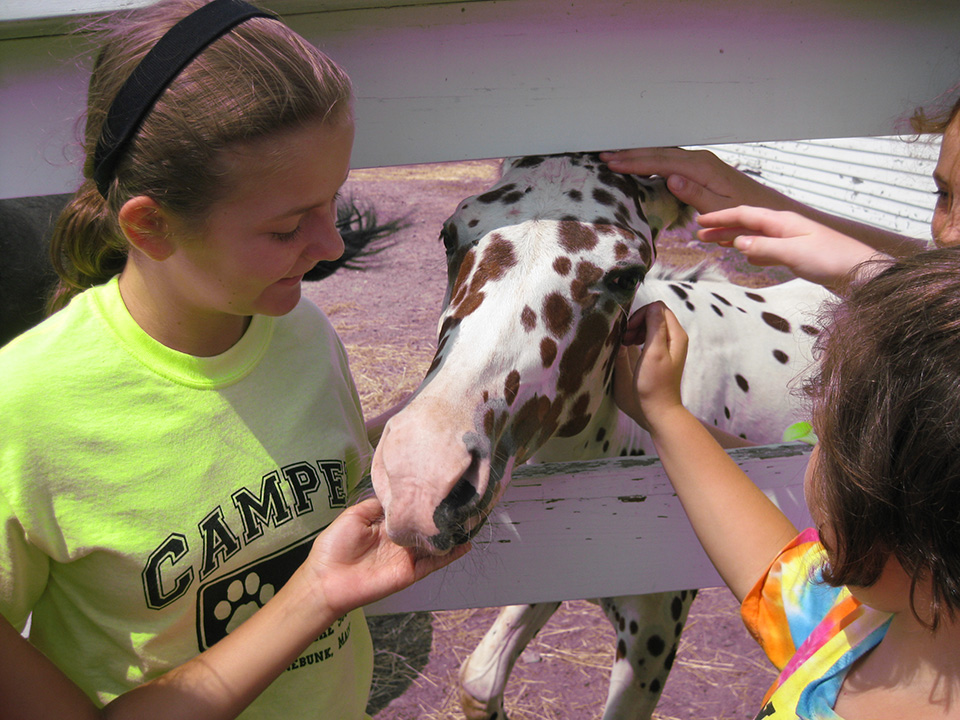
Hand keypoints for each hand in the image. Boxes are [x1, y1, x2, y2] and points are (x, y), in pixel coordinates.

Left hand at [307, 497, 470, 616]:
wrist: (326, 580)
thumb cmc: (333, 546)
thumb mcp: (354, 515)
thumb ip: (377, 505)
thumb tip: (397, 494)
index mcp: (386, 525)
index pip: (411, 511)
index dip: (424, 501)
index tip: (440, 487)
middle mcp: (400, 540)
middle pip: (426, 527)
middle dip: (442, 516)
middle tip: (462, 501)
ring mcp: (406, 557)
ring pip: (434, 544)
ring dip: (450, 534)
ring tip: (469, 520)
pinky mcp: (409, 572)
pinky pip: (433, 563)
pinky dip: (449, 555)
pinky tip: (464, 545)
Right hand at [600, 147, 793, 214]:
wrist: (772, 213)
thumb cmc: (748, 215)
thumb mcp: (720, 209)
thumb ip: (695, 193)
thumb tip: (670, 177)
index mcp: (702, 168)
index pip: (661, 162)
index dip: (634, 162)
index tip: (611, 162)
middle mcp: (701, 161)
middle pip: (659, 153)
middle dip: (631, 154)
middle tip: (604, 155)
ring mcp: (702, 164)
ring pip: (664, 155)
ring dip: (640, 156)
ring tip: (616, 157)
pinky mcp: (703, 170)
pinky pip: (671, 162)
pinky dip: (653, 162)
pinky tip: (643, 166)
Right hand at [613, 302, 687, 430]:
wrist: (659, 408)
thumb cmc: (654, 383)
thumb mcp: (653, 352)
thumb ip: (655, 327)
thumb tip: (652, 306)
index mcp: (676, 335)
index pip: (658, 308)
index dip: (641, 315)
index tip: (629, 331)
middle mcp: (676, 337)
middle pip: (655, 315)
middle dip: (637, 322)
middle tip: (624, 338)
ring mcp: (670, 346)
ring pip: (651, 325)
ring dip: (636, 330)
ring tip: (625, 343)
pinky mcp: (662, 354)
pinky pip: (650, 336)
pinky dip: (639, 338)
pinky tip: (631, 348)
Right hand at [697, 205, 890, 289]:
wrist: (861, 273)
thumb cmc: (832, 260)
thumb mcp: (794, 253)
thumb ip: (765, 247)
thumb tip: (738, 241)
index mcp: (782, 222)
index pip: (745, 215)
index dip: (721, 218)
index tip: (700, 222)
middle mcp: (784, 227)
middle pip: (747, 224)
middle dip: (723, 227)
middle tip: (699, 234)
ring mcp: (790, 240)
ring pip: (755, 236)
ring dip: (734, 238)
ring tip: (716, 242)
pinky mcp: (796, 254)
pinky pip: (766, 248)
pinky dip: (751, 250)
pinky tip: (746, 256)